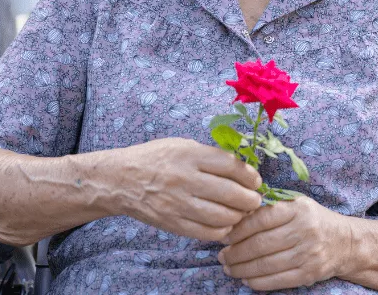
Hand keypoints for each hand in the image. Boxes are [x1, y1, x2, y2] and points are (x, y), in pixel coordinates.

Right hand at [113, 138, 262, 240]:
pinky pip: (207, 232)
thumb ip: (210, 156)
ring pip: (222, 216)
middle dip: (250, 199)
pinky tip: (224, 223)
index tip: (256, 180)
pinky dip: (222, 230)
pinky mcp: (173, 223)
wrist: (121, 180)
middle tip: (254, 199)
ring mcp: (178, 204)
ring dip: (239, 216)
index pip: (231, 166)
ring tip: (241, 212)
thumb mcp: (183, 145)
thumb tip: (242, 169)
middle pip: (231, 193)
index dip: (250, 175)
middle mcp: (185, 179)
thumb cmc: (156, 158)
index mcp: (190, 155)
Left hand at [218, 196, 350, 290]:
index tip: (225, 237)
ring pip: (266, 264)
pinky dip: (257, 282)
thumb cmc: (312, 220)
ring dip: (242, 269)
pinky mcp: (309, 273)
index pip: (260, 219)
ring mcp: (308, 253)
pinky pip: (277, 281)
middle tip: (222, 256)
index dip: (238, 230)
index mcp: (298, 209)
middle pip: (260, 244)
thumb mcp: (296, 205)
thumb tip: (235, 218)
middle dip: (235, 253)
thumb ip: (269, 208)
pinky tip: (246, 278)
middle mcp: (304, 230)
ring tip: (230, 268)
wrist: (345, 242)